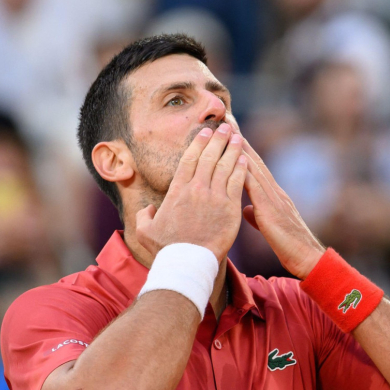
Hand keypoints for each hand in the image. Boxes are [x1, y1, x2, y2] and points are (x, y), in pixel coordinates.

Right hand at [135, 125, 247, 262]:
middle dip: (218, 139)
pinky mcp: (230, 209)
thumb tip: (147, 209)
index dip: (199, 143)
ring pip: (225, 166)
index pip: (190, 159)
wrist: (188, 263)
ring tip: (238, 137)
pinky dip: (241, 169)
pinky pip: (237, 183)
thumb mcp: (146, 230)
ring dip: (232, 149)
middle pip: (210, 157)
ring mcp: (215, 198)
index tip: (206, 132)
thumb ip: (144, 216)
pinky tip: (245, 159)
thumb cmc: (166, 249)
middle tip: (226, 127)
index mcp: (177, 191)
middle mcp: (197, 189)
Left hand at [241, 139, 323, 278]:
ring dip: (240, 148)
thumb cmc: (290, 246)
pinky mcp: (272, 209)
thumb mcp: (268, 228)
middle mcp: (274, 192)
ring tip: (228, 129)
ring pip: (254, 168)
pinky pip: (256, 187)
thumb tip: (246, 210)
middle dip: (239, 139)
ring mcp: (274, 198)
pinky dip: (245, 171)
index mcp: (272, 196)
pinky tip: (235, 160)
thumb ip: (257, 216)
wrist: (307, 258)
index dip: (241, 149)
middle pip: (253, 160)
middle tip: (226, 119)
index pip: (253, 168)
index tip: (229, 132)